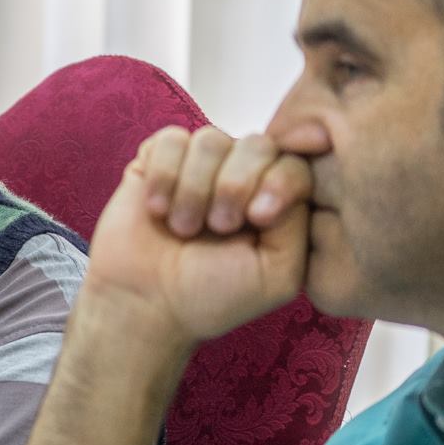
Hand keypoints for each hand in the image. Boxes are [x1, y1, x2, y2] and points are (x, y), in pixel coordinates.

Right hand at [84, 125, 312, 346]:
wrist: (145, 305)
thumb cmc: (210, 297)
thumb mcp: (277, 274)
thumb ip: (298, 223)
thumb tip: (283, 178)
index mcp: (274, 201)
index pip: (293, 162)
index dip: (277, 182)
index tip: (257, 219)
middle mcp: (240, 177)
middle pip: (256, 143)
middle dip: (234, 185)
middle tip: (217, 226)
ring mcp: (198, 167)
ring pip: (210, 139)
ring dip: (195, 188)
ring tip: (182, 226)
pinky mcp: (156, 162)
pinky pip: (169, 139)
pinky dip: (164, 175)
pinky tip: (157, 209)